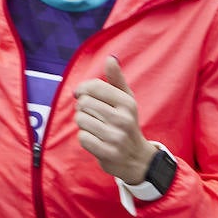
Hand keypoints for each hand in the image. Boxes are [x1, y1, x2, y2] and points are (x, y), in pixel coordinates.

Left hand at [73, 56, 156, 185]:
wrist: (137, 160)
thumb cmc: (126, 124)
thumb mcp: (126, 100)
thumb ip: (116, 79)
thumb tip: (110, 58)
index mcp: (127, 103)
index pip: (93, 87)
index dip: (82, 89)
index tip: (82, 95)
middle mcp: (123, 119)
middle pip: (84, 103)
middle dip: (83, 108)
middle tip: (93, 115)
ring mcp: (116, 137)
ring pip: (81, 119)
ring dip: (83, 123)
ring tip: (95, 127)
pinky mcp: (108, 153)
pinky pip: (82, 137)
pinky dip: (85, 138)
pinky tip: (96, 140)